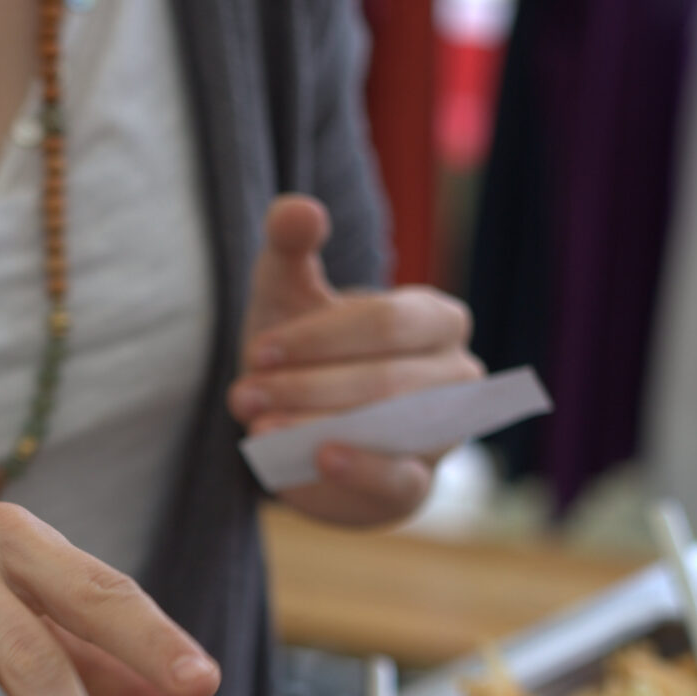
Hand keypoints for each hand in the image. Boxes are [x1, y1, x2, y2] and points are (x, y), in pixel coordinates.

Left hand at [228, 195, 481, 527]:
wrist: (302, 429)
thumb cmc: (305, 351)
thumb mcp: (290, 295)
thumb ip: (290, 247)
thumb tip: (300, 211)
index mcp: (436, 319)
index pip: (388, 323)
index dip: (320, 338)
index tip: (259, 351)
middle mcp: (456, 376)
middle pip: (385, 381)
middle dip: (307, 387)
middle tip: (241, 396)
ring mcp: (444, 435)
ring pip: (388, 430)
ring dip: (317, 427)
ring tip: (258, 427)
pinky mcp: (416, 484)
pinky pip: (398, 479)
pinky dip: (359, 469)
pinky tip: (321, 458)